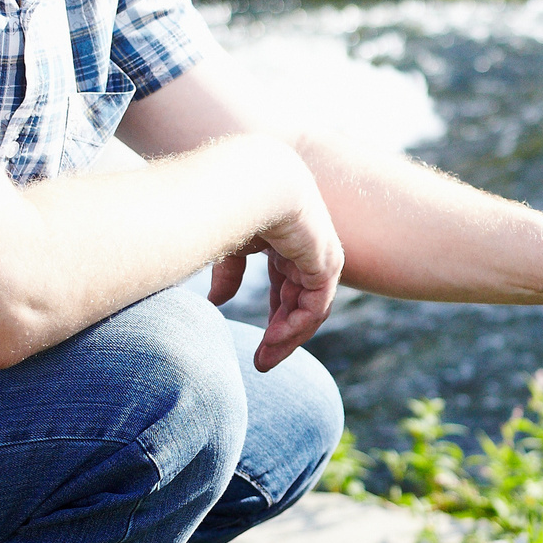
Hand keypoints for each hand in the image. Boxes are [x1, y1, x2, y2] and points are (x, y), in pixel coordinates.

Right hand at [209, 169, 343, 371]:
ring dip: (287, 338)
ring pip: (309, 310)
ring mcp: (321, 256)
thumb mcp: (229, 245)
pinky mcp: (327, 263)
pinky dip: (295, 327)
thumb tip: (216, 303)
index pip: (286, 288)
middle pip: (299, 302)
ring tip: (264, 359)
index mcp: (287, 242)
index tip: (256, 346)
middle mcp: (308, 250)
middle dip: (280, 334)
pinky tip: (273, 340)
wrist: (250, 181)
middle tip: (261, 362)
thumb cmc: (231, 202)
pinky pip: (314, 307)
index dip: (272, 317)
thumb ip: (228, 274)